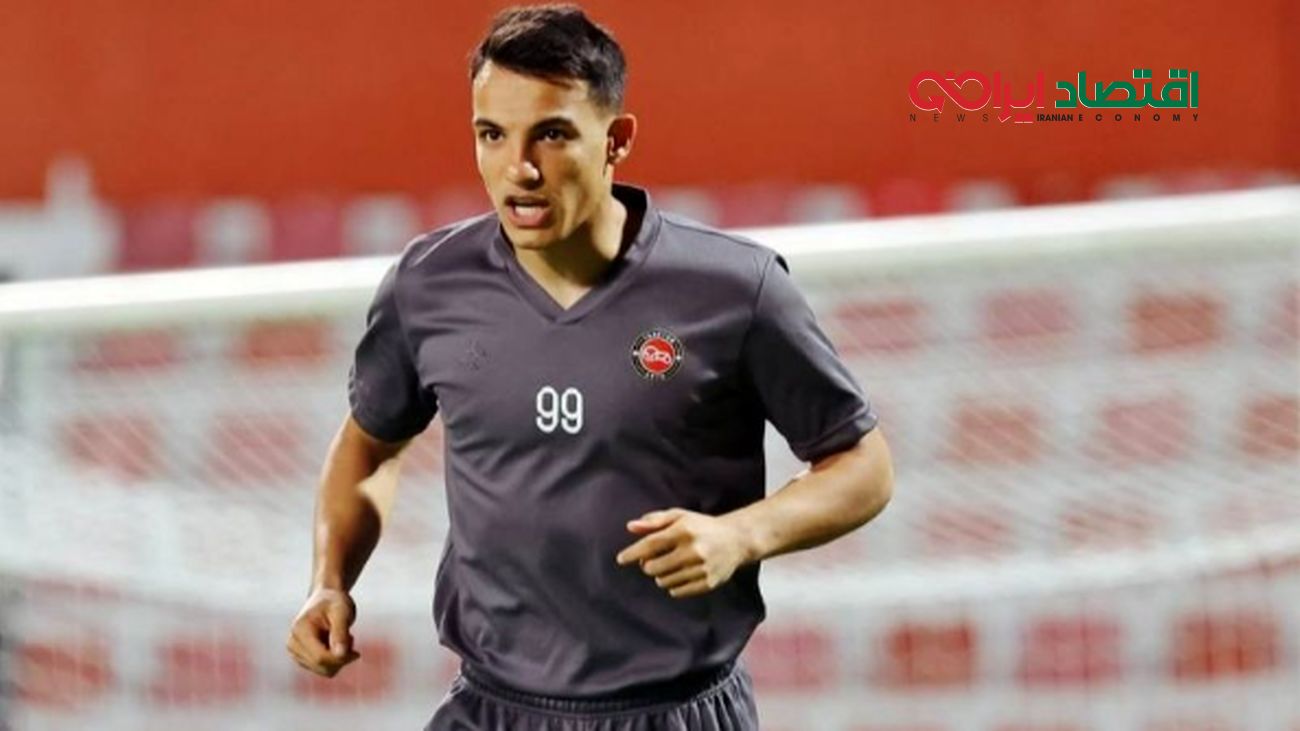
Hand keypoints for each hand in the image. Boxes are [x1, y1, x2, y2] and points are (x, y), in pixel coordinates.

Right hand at [286, 587, 361, 676]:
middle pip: (321, 666)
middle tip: (351, 640)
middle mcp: (293, 644)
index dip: (341, 659)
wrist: (326, 598)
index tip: (357, 652)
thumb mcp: (341, 613)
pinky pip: (324, 669)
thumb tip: (340, 655)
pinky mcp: (302, 658)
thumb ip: (340, 633)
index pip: (320, 657)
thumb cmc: (334, 602)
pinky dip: (335, 660)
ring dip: (339, 659)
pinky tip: (337, 644)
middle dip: (341, 658)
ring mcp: (295, 653)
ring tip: (343, 639)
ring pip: (324, 671)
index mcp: (299, 631)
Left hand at [615, 508, 752, 598]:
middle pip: (653, 567)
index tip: (621, 560)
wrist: (737, 539)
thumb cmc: (702, 526)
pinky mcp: (709, 583)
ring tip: (671, 566)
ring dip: (661, 576)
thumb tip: (630, 527)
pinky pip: (678, 592)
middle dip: (648, 565)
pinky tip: (681, 575)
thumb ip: (654, 521)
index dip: (633, 553)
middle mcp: (693, 550)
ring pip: (664, 582)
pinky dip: (673, 586)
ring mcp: (702, 568)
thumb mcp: (679, 516)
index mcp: (684, 530)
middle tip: (654, 560)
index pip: (651, 544)